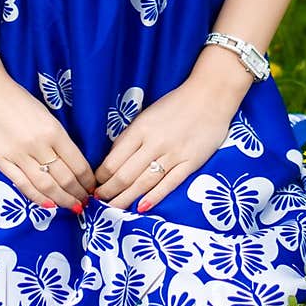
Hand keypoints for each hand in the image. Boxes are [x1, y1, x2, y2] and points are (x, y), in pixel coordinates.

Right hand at [0, 69, 95, 210]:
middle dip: (78, 194)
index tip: (92, 188)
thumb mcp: (44, 114)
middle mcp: (39, 145)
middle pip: (65, 178)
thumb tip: (70, 161)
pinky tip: (48, 205)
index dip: (87, 180)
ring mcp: (19, 155)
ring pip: (46, 186)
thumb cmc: (16, 99)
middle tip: (85, 202)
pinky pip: (22, 184)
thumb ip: (57, 137)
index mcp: (53, 131)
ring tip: (71, 207)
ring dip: (62, 200)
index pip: (78, 163)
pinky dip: (37, 198)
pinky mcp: (1, 160)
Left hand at [93, 76, 236, 213]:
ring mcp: (173, 154)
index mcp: (140, 129)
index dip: (101, 176)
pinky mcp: (190, 163)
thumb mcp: (147, 115)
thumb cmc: (176, 104)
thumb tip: (112, 160)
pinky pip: (169, 184)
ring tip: (112, 209)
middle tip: (98, 201)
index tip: (95, 184)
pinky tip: (141, 207)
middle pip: (125, 175)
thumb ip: (131, 137)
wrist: (210, 96)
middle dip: (108, 191)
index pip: (114, 159)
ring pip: (144, 183)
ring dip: (126, 198)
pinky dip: (154, 197)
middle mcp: (154, 143)